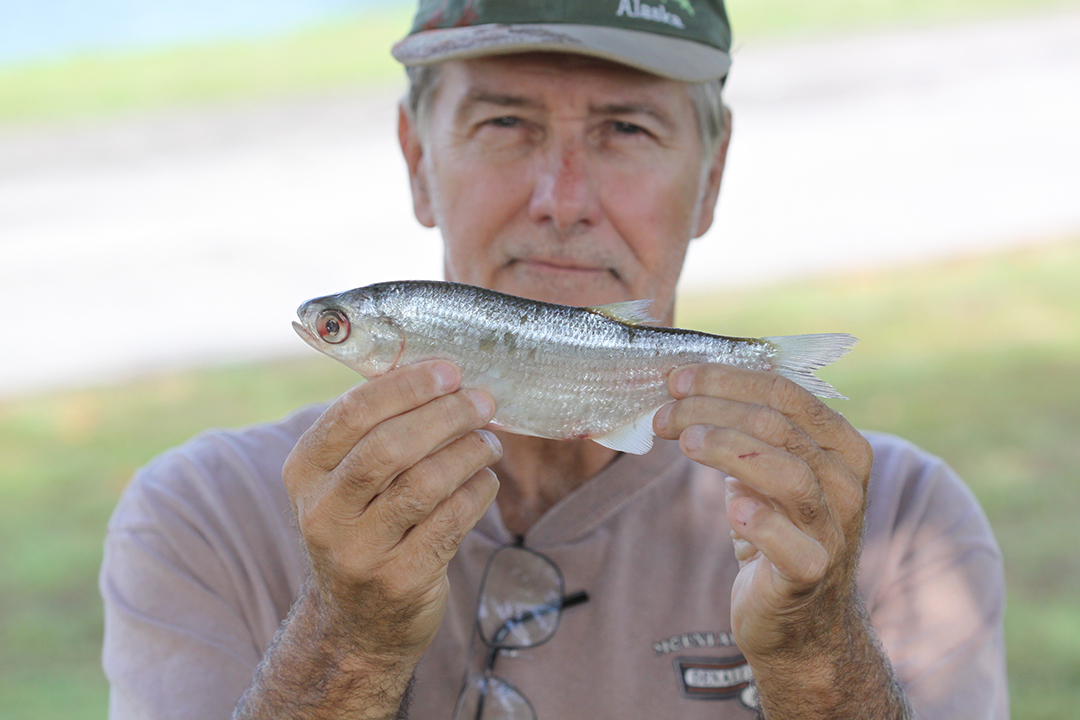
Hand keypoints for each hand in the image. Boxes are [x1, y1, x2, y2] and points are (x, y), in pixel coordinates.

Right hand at [282, 360, 501, 664]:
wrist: (357, 623)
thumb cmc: (365, 528)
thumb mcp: (347, 481)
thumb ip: (379, 431)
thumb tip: (444, 377)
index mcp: (305, 472)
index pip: (351, 414)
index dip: (405, 386)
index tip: (449, 371)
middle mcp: (322, 513)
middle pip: (389, 447)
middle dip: (445, 416)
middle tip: (482, 402)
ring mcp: (358, 552)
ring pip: (424, 484)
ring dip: (468, 452)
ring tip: (489, 441)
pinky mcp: (399, 581)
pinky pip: (451, 521)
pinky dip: (477, 491)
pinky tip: (486, 479)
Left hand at [652, 363, 872, 663]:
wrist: (801, 619)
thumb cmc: (776, 531)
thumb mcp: (766, 471)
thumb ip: (744, 431)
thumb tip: (680, 388)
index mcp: (842, 445)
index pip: (786, 392)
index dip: (728, 380)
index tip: (677, 379)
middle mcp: (846, 482)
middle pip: (778, 425)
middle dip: (712, 409)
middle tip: (663, 413)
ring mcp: (835, 529)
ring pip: (785, 472)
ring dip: (728, 449)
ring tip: (684, 441)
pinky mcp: (812, 572)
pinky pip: (790, 544)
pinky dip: (761, 522)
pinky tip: (733, 509)